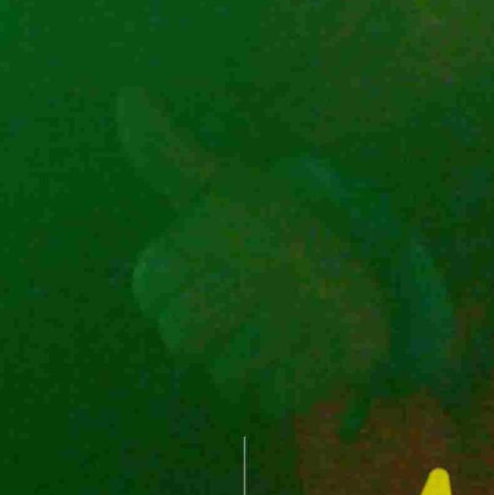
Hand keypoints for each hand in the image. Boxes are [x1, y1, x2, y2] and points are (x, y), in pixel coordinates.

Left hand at [117, 87, 390, 420]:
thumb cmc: (268, 224)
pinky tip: (294, 352)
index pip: (151, 292)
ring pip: (227, 375)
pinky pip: (274, 399)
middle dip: (196, 336)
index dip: (161, 295)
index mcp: (232, 220)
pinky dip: (278, 388)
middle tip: (228, 312)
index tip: (194, 276)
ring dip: (238, 364)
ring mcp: (313, 308)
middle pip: (182, 340)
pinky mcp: (347, 350)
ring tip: (263, 330)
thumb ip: (162, 153)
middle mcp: (272, 261)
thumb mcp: (217, 185)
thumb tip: (126, 95)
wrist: (367, 257)